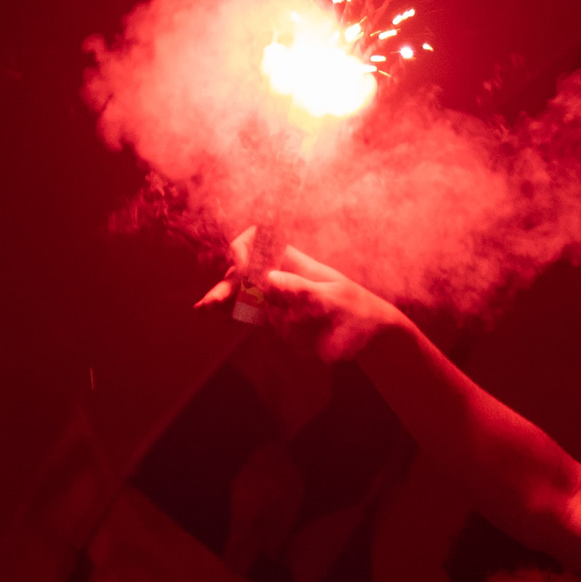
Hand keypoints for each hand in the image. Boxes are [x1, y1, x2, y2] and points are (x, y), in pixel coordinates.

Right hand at [199, 228, 404, 357]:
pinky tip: (210, 315)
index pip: (259, 241)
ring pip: (242, 292)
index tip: (244, 271)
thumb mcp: (336, 302)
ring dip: (223, 298)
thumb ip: (303, 291)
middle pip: (244, 269)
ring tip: (204, 310)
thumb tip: (267, 280)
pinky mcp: (279, 320)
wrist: (376, 340)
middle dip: (227, 282)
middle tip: (209, 305)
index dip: (245, 250)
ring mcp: (279, 298)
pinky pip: (250, 313)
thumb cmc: (362, 315)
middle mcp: (283, 276)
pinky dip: (232, 313)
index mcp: (296, 262)